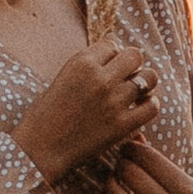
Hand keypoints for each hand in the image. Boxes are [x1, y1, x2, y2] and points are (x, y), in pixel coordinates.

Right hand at [13, 38, 162, 181]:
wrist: (40, 149)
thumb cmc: (45, 115)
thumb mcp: (62, 79)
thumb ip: (87, 67)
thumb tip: (112, 60)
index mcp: (82, 63)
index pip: (112, 44)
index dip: (112, 56)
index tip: (108, 67)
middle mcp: (101, 78)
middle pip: (135, 55)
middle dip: (132, 65)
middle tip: (125, 77)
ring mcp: (114, 101)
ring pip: (149, 78)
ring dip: (145, 83)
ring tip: (136, 92)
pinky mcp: (122, 125)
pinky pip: (152, 106)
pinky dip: (150, 104)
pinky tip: (140, 108)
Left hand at [99, 139, 192, 193]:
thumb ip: (165, 167)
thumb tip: (135, 139)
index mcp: (189, 191)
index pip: (149, 158)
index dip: (132, 148)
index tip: (128, 148)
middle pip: (131, 174)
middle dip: (121, 164)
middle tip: (120, 164)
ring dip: (110, 186)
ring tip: (113, 182)